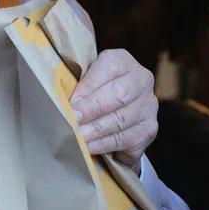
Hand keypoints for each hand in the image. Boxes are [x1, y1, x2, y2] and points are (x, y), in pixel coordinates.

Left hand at [71, 48, 157, 173]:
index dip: (88, 88)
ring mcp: (149, 105)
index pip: (108, 69)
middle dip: (92, 111)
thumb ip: (75, 83)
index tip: (70, 104)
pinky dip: (106, 145)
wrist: (114, 107)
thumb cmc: (90, 89)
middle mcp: (141, 80)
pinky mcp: (149, 128)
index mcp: (121, 60)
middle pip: (119, 95)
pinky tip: (90, 148)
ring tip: (78, 139)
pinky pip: (128, 139)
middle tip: (72, 123)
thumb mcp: (83, 78)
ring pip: (123, 120)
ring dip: (97, 131)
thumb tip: (59, 101)